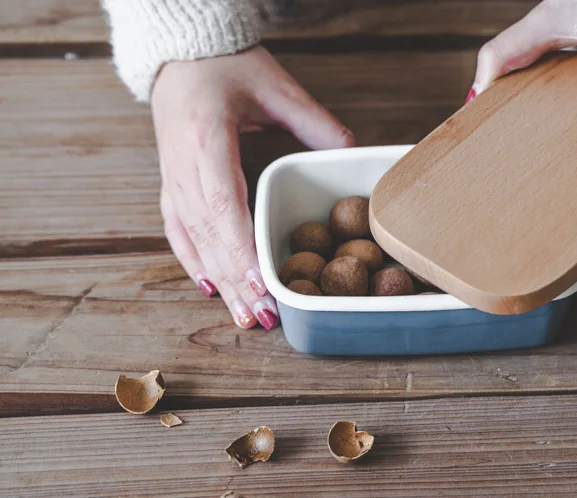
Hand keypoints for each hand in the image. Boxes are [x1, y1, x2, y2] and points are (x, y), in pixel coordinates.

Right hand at [151, 46, 354, 328]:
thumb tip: (352, 152)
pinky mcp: (170, 185)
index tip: (261, 283)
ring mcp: (171, 179)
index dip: (239, 249)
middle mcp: (182, 166)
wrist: (179, 55)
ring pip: (193, 240)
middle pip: (209, 234)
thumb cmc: (226, 66)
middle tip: (265, 318)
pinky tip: (210, 289)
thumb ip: (314, 121)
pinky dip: (194, 263)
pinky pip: (178, 232)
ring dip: (219, 282)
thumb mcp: (276, 85)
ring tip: (245, 318)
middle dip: (236, 281)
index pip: (222, 204)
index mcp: (206, 139)